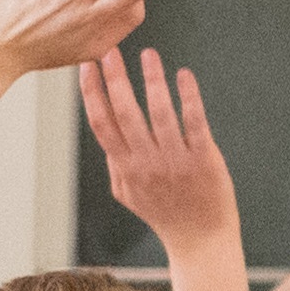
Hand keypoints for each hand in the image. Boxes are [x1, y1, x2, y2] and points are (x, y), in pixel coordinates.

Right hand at [81, 48, 238, 246]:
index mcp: (125, 167)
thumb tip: (106, 137)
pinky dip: (188, 96)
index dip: (91, 93)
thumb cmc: (166, 214)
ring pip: (158, 113)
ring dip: (151, 80)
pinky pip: (194, 122)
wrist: (202, 241)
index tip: (86, 65)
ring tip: (148, 54)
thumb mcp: (129, 194)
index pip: (101, 124)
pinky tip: (184, 75)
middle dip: (114, 79)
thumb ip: (115, 165)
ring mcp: (175, 160)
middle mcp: (146, 162)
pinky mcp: (204, 159)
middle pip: (123, 113)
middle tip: (109, 49)